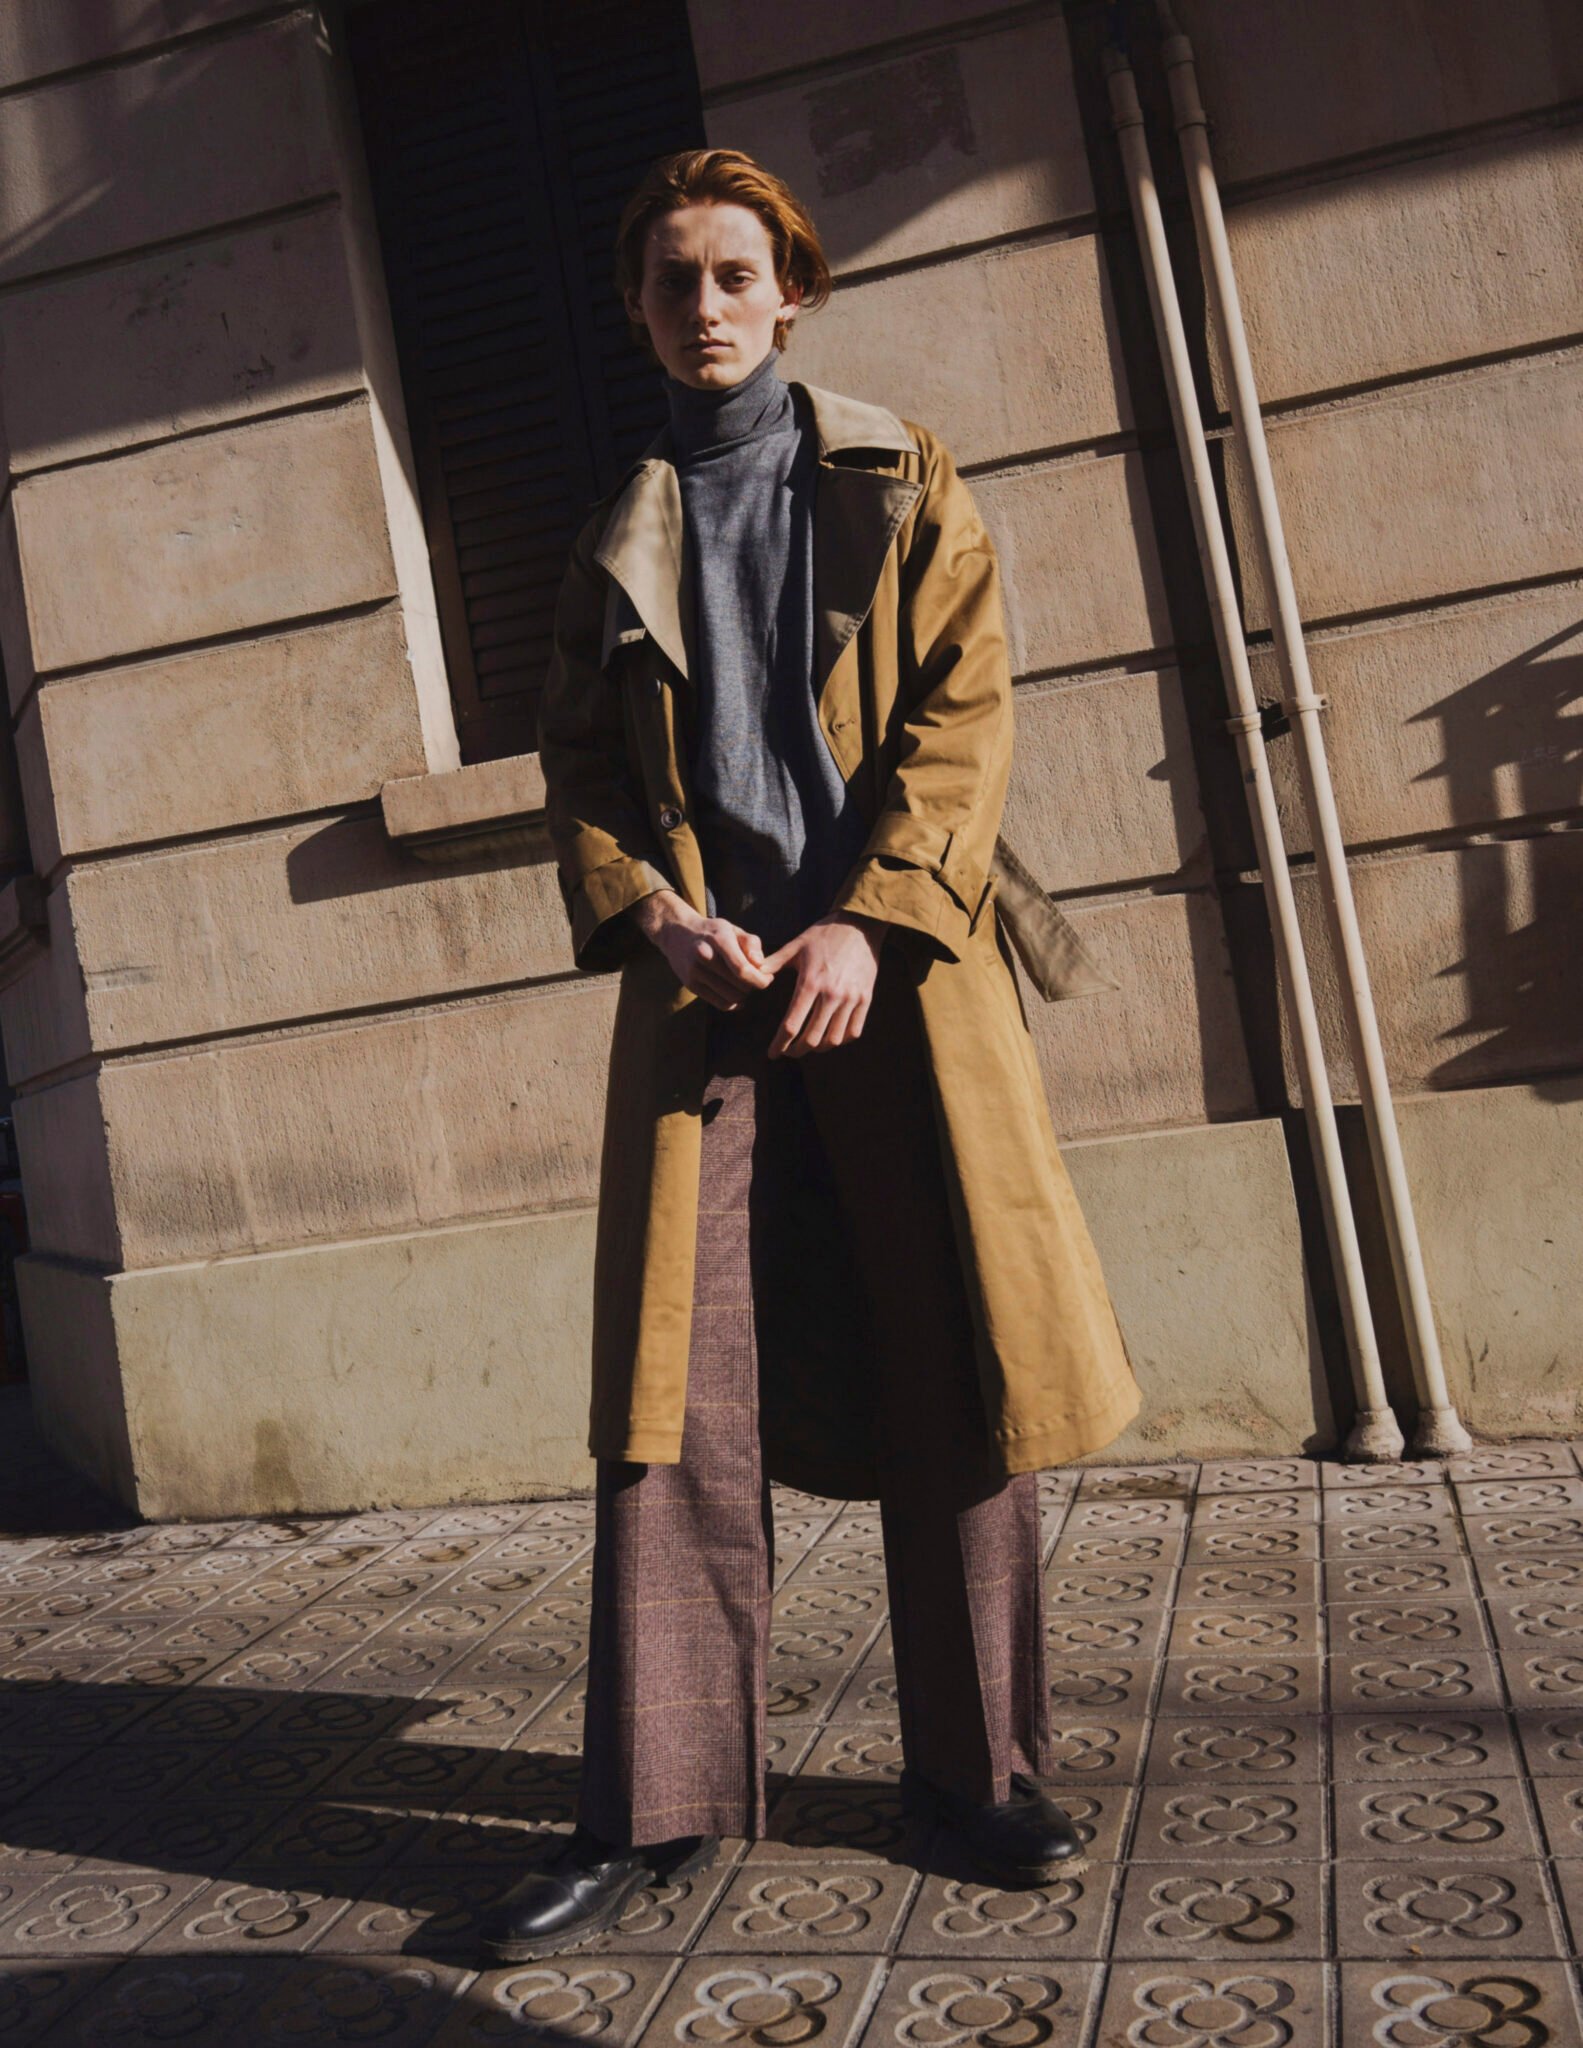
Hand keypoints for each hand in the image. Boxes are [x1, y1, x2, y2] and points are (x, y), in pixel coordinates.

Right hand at [632, 889, 772, 1010]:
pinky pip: (721, 1004)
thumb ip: (751, 943)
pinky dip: (733, 1003)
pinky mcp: (690, 985)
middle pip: (739, 985)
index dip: (759, 979)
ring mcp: (695, 972)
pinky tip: (735, 994)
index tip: (767, 979)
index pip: (742, 969)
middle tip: (755, 979)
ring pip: (732, 998)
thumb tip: (760, 964)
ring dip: (744, 995)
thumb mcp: (732, 929)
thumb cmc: (712, 932)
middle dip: (753, 985)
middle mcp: (704, 955)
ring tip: (744, 984)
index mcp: (718, 939)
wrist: (677, 933)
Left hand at [762, 912, 885, 1057]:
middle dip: (797, 1050)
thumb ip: (772, 962)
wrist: (860, 924)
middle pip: (812, 1039)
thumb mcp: (795, 945)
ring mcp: (851, 999)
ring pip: (834, 1039)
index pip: (791, 1025)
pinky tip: (831, 1037)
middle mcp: (831, 995)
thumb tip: (752, 973)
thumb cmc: (824, 934)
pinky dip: (841, 1040)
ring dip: (818, 1048)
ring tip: (808, 1045)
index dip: (780, 1044)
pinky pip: (854, 1031)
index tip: (773, 1054)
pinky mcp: (866, 999)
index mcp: (810, 983)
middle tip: (789, 1051)